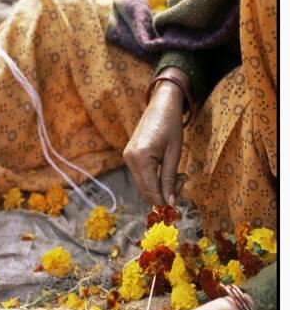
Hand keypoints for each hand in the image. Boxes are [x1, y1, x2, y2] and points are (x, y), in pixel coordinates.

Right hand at [123, 67, 188, 205]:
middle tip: (183, 182)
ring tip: (178, 175)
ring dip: (160, 187)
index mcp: (141, 158)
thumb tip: (170, 203)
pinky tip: (167, 171)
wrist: (161, 103)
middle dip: (164, 194)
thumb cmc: (171, 125)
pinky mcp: (129, 156)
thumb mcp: (175, 154)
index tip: (178, 206)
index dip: (164, 201)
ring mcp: (127, 158)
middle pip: (145, 191)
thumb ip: (170, 179)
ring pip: (143, 186)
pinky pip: (141, 176)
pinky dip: (154, 179)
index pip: (151, 191)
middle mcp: (130, 159)